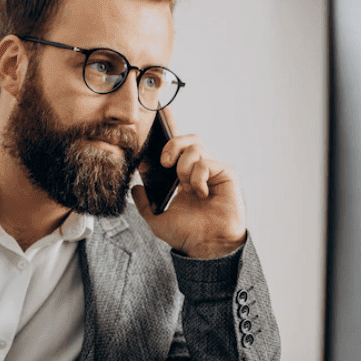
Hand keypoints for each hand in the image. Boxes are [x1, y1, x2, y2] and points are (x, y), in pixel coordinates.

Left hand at [132, 107, 246, 258]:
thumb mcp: (157, 220)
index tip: (158, 113)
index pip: (176, 148)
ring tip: (183, 183)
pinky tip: (199, 192)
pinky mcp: (226, 174)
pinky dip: (197, 175)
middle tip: (164, 162)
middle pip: (188, 139)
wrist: (207, 247)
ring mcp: (213, 171)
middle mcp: (199, 171)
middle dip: (172, 144)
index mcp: (183, 177)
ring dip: (183, 164)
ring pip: (195, 146)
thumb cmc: (188, 235)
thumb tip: (135, 188)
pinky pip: (206, 161)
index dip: (169, 128)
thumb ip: (144, 205)